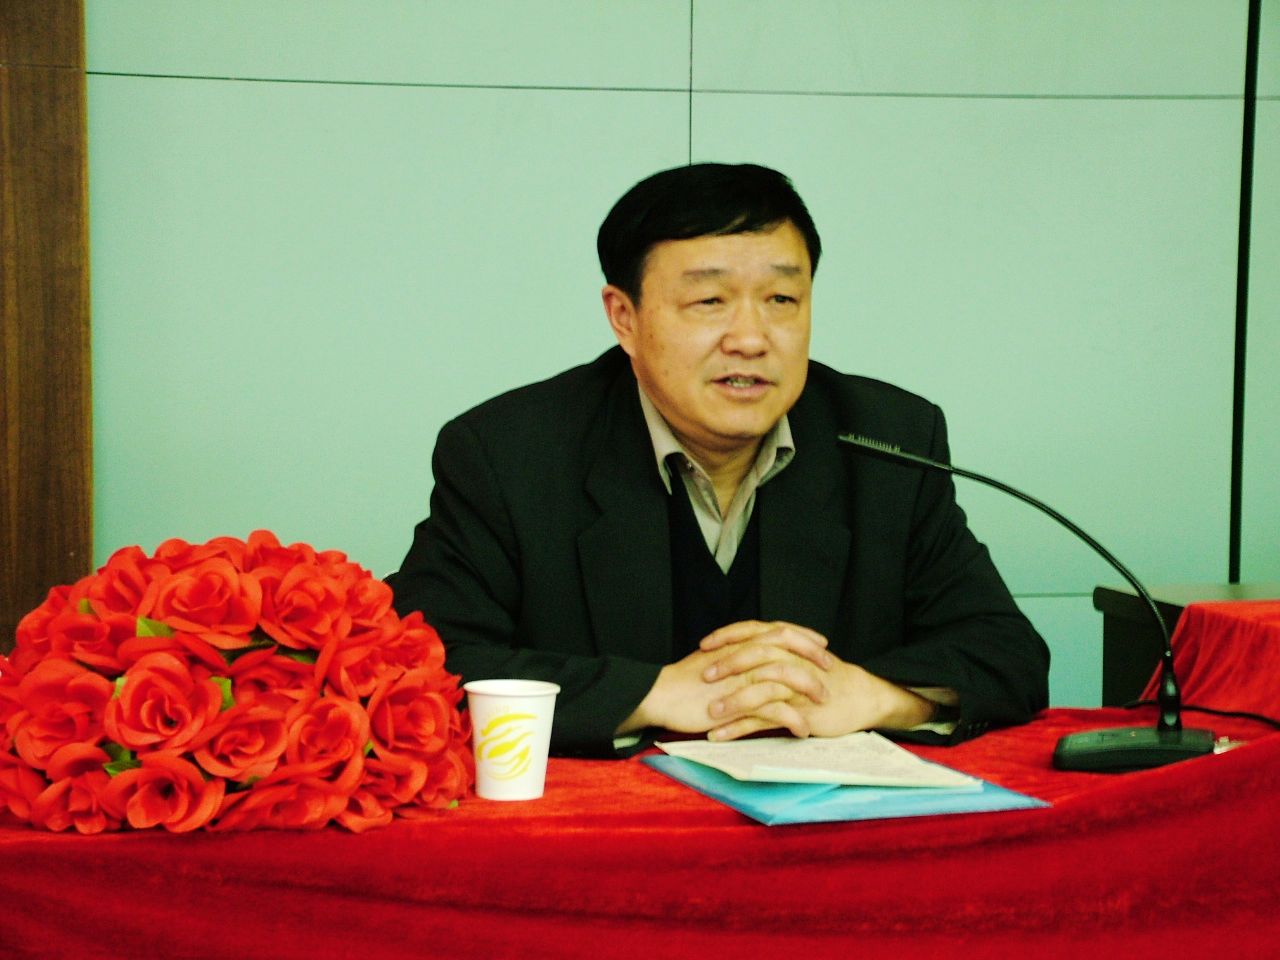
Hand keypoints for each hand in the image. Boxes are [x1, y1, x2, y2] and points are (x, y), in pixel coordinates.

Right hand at [615, 633, 829, 737]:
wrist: (661, 695)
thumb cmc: (684, 681)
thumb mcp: (714, 661)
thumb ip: (735, 657)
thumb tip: (750, 657)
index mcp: (739, 643)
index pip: (779, 630)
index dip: (803, 636)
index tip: (820, 643)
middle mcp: (744, 655)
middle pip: (789, 648)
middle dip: (813, 658)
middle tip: (831, 668)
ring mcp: (743, 677)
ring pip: (787, 677)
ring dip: (809, 689)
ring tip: (823, 703)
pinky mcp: (739, 702)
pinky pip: (775, 709)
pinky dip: (793, 719)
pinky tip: (802, 729)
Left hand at [698, 621, 938, 740]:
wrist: (860, 697)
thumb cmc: (826, 678)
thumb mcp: (799, 657)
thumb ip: (774, 652)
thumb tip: (742, 651)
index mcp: (789, 644)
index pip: (753, 631)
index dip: (727, 636)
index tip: (703, 644)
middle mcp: (792, 660)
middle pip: (755, 656)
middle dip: (727, 665)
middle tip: (703, 676)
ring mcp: (796, 687)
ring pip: (760, 689)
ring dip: (732, 701)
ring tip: (709, 713)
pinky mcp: (799, 711)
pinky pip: (765, 719)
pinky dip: (740, 728)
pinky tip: (720, 735)